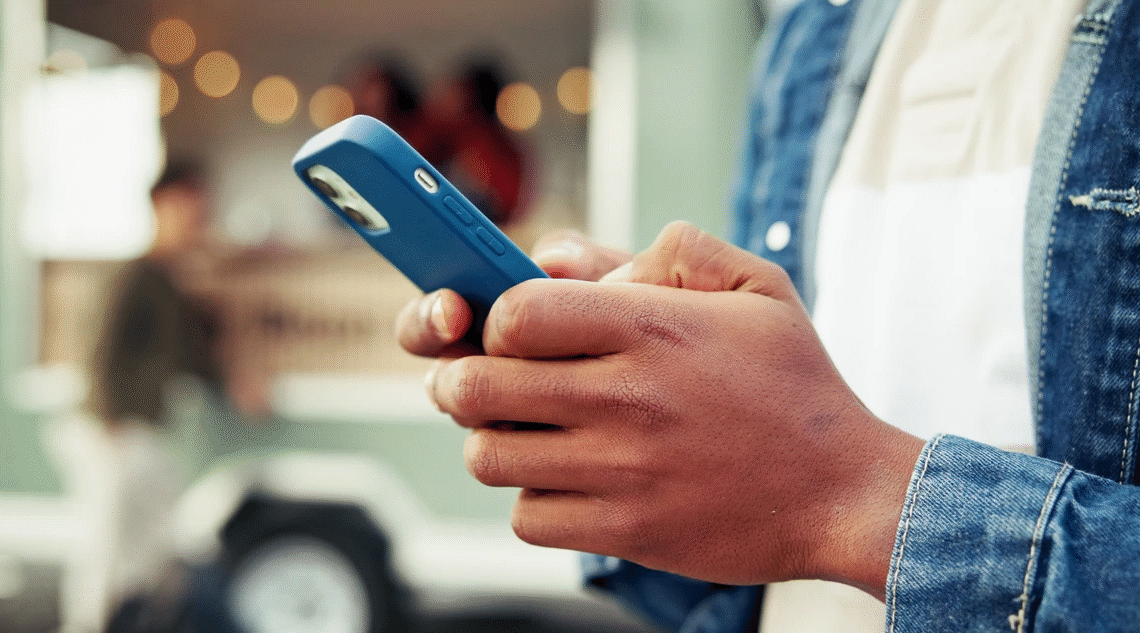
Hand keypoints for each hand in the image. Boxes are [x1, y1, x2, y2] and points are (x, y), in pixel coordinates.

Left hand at [426, 222, 923, 596]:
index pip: (515, 313)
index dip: (493, 317)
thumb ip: (665, 250)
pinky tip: (565, 480)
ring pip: (488, 456)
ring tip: (524, 430)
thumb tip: (553, 255)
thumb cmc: (793, 383)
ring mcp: (624, 470)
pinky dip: (532, 499)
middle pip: (476, 386)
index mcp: (652, 327)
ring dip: (492, 440)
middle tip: (478, 379)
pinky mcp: (627, 530)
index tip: (508, 328)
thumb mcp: (753, 287)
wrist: (845, 491)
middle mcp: (628, 397)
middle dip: (460, 380)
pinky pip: (529, 516)